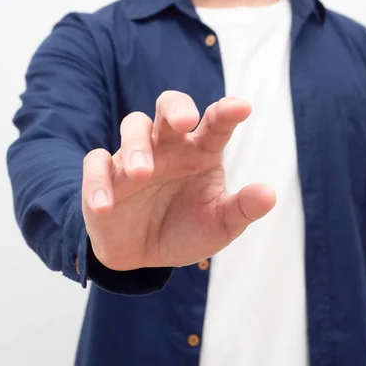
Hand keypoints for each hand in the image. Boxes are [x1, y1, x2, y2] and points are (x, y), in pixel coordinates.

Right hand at [81, 90, 275, 270]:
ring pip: (133, 128)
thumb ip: (242, 209)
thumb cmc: (186, 230)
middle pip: (169, 109)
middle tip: (184, 121)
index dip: (227, 112)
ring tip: (142, 174)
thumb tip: (269, 195)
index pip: (215, 124)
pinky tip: (106, 206)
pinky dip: (97, 182)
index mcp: (201, 152)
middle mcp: (169, 147)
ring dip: (136, 147)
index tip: (241, 108)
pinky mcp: (105, 176)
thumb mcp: (219, 225)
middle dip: (175, 108)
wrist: (144, 257)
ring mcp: (134, 157)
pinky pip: (95, 165)